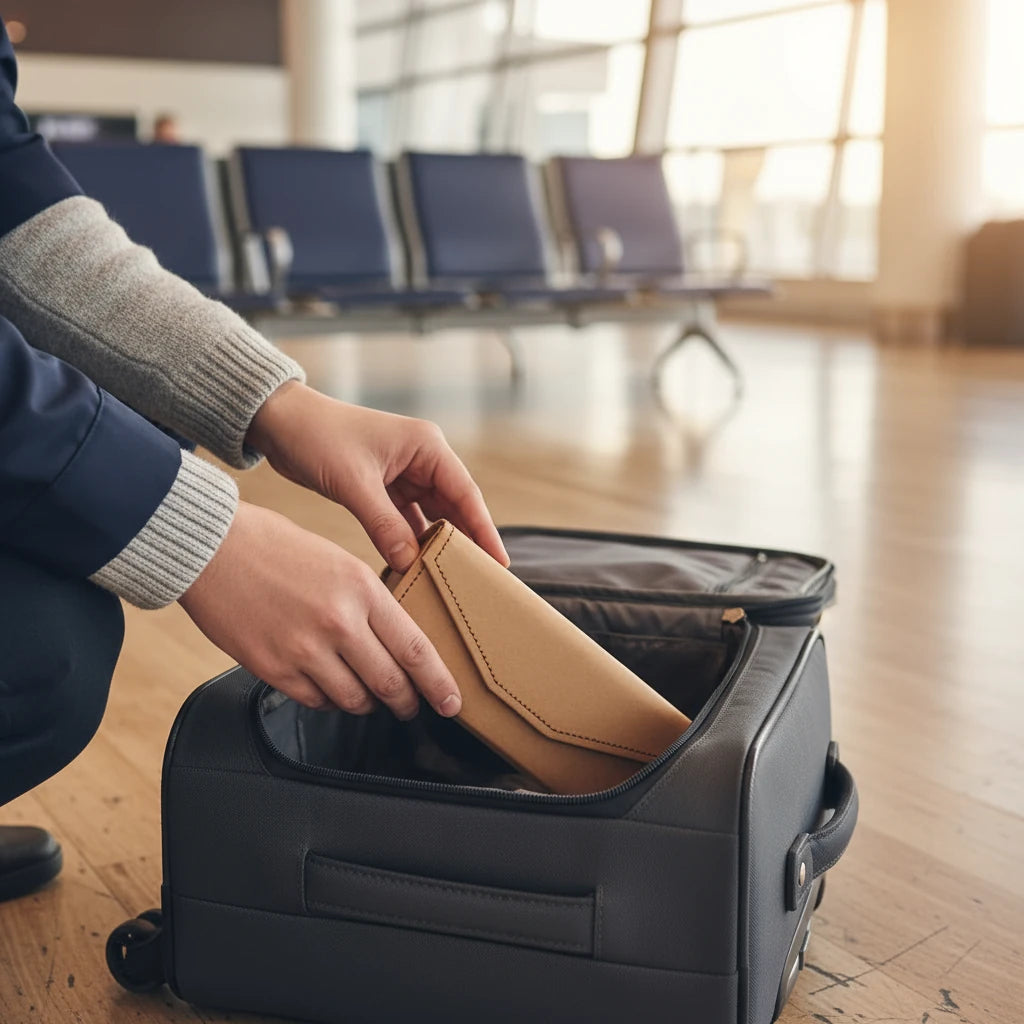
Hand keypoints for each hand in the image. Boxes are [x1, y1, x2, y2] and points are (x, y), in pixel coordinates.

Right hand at [179, 501, 461, 718]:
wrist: (212, 549)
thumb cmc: (275, 547)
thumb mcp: (340, 562)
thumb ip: (370, 602)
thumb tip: (395, 640)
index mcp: (362, 589)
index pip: (415, 649)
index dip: (438, 683)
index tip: (452, 702)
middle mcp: (338, 623)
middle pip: (390, 684)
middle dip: (407, 702)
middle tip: (411, 705)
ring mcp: (304, 650)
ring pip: (354, 700)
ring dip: (368, 703)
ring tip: (369, 695)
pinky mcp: (273, 669)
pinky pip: (316, 701)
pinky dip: (329, 699)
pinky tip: (329, 685)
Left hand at [246, 381, 508, 571]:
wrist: (279, 422)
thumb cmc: (317, 437)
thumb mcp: (354, 483)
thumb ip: (384, 524)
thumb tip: (410, 562)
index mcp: (426, 446)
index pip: (466, 494)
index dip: (484, 530)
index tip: (498, 563)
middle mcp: (422, 459)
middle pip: (454, 507)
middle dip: (465, 542)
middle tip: (480, 581)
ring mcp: (404, 474)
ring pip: (432, 516)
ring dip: (437, 544)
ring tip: (451, 579)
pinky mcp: (384, 488)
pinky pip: (407, 520)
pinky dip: (411, 541)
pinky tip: (415, 566)